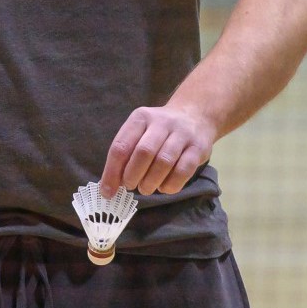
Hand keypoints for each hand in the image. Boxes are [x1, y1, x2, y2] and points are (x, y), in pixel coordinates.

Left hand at [99, 105, 218, 197]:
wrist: (195, 116)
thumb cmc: (159, 130)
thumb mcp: (140, 132)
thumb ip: (125, 155)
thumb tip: (110, 186)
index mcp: (141, 118)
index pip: (121, 146)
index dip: (112, 172)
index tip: (107, 191)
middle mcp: (162, 122)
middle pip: (143, 152)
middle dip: (133, 175)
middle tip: (131, 186)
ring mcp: (183, 134)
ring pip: (164, 162)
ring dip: (151, 182)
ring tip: (146, 189)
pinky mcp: (199, 148)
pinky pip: (183, 171)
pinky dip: (170, 185)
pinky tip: (164, 187)